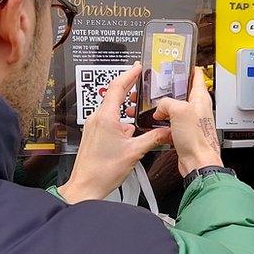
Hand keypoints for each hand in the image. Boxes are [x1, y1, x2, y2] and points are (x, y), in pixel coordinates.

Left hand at [58, 63, 170, 202]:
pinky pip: (108, 120)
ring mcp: (94, 126)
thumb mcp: (135, 152)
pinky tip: (131, 129)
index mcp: (106, 118)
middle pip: (114, 95)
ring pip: (112, 109)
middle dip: (129, 88)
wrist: (86, 186)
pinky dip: (121, 120)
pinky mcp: (94, 135)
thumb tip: (167, 131)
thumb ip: (153, 138)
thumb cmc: (103, 171)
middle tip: (141, 81)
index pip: (118, 87)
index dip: (129, 75)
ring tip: (139, 110)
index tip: (138, 67)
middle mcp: (97, 119)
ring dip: (126, 107)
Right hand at [154, 67, 223, 175]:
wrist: (198, 163)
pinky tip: (157, 124)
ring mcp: (191, 120)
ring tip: (154, 107)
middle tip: (158, 86)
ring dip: (163, 107)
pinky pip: (171, 123)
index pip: (196, 75)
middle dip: (169, 88)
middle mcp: (197, 108)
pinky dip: (163, 122)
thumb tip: (160, 108)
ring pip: (175, 108)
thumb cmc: (197, 139)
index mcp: (200, 97)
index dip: (188, 66)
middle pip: (182, 91)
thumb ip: (167, 102)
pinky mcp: (185, 132)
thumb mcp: (179, 111)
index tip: (179, 62)